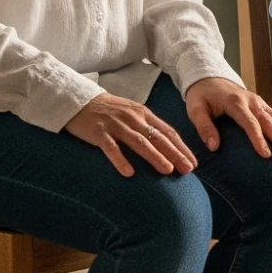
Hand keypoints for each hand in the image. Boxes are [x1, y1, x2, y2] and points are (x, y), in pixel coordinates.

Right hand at [66, 92, 198, 176]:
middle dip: (175, 154)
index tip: (193, 163)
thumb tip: (167, 146)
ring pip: (139, 142)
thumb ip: (147, 127)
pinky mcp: (98, 132)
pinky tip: (129, 173)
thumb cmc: (107, 110)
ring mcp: (115, 125)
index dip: (181, 148)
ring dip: (155, 156)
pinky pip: (111, 148)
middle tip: (188, 170)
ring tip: (168, 170)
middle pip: (157, 138)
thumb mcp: (131, 113)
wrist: (78, 100)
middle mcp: (132, 118)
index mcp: (142, 114)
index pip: (167, 132)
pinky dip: (120, 160)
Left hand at [183, 77, 271, 157]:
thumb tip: (214, 147)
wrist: (208, 77)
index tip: (265, 155)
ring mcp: (258, 101)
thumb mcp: (195, 110)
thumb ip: (204, 127)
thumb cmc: (201, 96)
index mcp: (235, 103)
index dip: (258, 139)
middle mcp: (250, 101)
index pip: (249, 123)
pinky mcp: (261, 104)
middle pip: (268, 121)